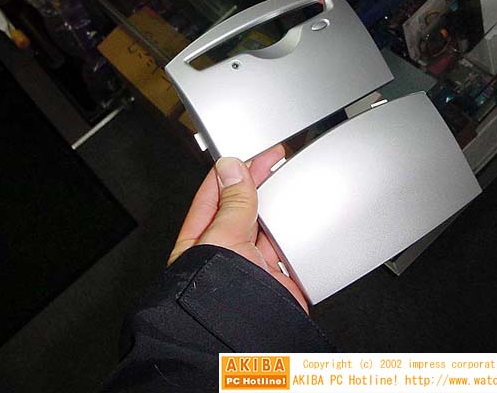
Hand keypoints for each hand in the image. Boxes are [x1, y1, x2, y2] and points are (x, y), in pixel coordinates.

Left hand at [169, 145, 307, 311]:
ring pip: (266, 228)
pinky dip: (295, 237)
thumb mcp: (222, 238)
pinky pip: (287, 249)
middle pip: (242, 209)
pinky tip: (297, 224)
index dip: (232, 171)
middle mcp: (224, 253)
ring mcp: (250, 266)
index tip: (249, 155)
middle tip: (273, 162)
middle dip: (257, 186)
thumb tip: (232, 169)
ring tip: (285, 191)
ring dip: (276, 211)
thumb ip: (232, 203)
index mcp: (199, 241)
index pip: (214, 195)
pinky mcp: (275, 279)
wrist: (247, 342)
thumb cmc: (215, 299)